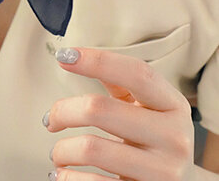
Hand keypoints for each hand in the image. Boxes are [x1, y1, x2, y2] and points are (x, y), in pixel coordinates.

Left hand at [44, 46, 194, 180]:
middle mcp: (173, 138)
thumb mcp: (150, 108)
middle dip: (63, 111)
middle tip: (51, 119)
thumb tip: (77, 57)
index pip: (136, 73)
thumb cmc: (156, 140)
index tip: (64, 56)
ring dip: (61, 150)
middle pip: (99, 109)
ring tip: (58, 153)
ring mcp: (162, 172)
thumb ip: (122, 81)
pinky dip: (68, 178)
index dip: (97, 60)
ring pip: (91, 148)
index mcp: (173, 106)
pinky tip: (64, 174)